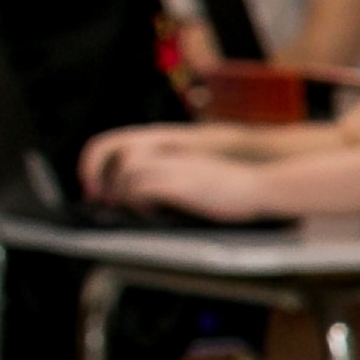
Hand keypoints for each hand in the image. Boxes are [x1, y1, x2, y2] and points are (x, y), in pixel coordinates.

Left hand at [90, 130, 273, 220]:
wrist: (262, 187)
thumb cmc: (237, 192)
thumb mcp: (200, 181)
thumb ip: (175, 182)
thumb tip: (148, 201)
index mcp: (173, 153)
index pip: (124, 147)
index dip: (105, 164)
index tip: (98, 187)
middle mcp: (170, 156)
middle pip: (121, 155)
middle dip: (104, 178)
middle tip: (101, 201)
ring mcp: (175, 168)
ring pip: (128, 171)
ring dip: (122, 192)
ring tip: (129, 208)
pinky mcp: (180, 183)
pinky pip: (143, 187)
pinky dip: (139, 201)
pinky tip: (151, 213)